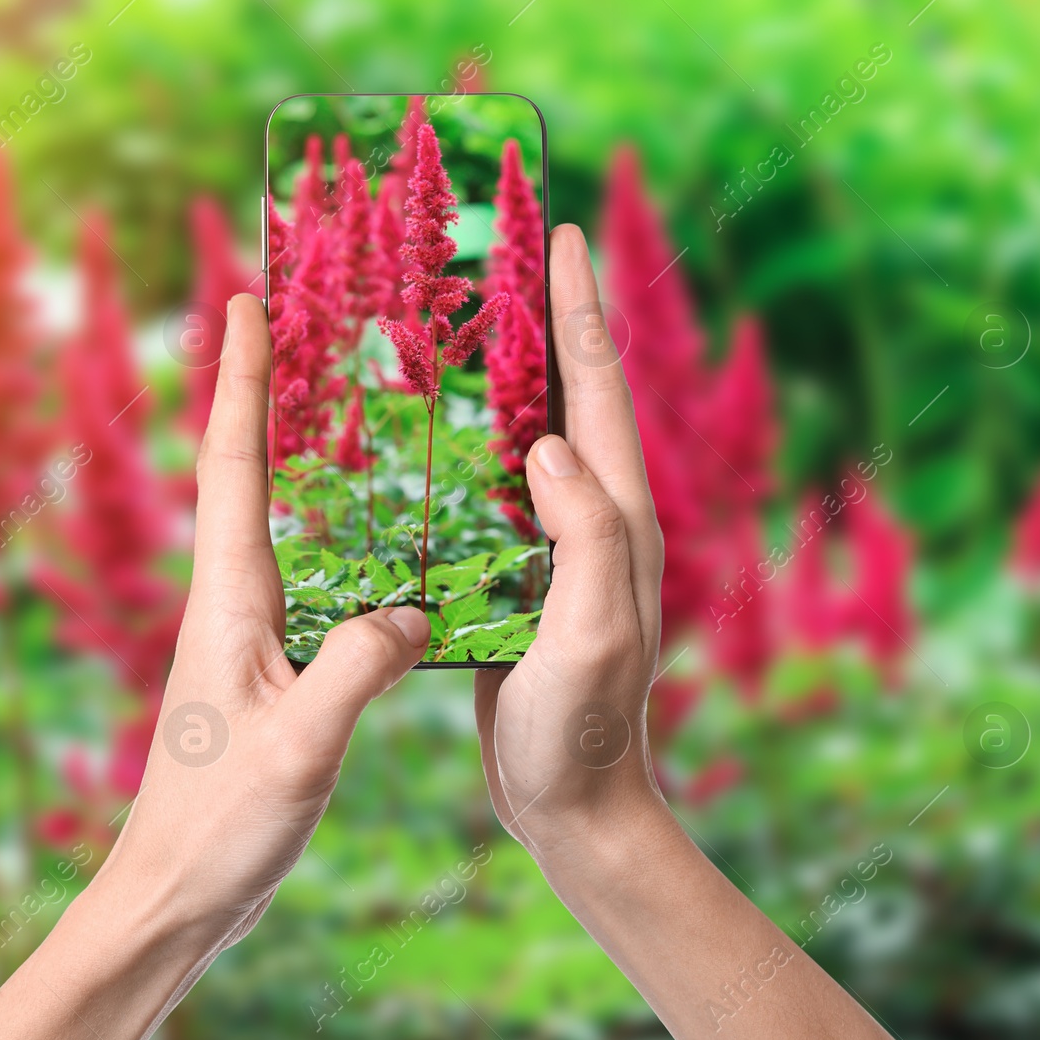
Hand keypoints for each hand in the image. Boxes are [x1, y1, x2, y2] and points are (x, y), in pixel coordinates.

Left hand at [0, 294, 430, 1039]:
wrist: (173, 895)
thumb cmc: (220, 827)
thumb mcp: (300, 746)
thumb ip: (357, 668)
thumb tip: (411, 613)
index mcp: (229, 604)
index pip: (232, 468)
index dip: (240, 382)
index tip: (243, 303)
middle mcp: (228, 605)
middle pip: (242, 475)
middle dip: (261, 394)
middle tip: (289, 324)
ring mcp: (241, 637)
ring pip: (269, 524)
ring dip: (290, 457)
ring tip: (335, 409)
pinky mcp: (262, 672)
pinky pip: (301, 579)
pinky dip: (324, 536)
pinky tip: (368, 548)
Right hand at [472, 228, 924, 1039]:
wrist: (569, 803)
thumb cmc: (585, 726)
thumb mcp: (593, 631)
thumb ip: (586, 535)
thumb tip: (548, 440)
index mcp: (618, 516)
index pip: (598, 390)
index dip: (578, 310)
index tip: (559, 236)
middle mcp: (592, 518)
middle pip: (565, 397)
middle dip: (540, 323)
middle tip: (498, 256)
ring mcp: (552, 547)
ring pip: (523, 438)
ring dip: (496, 378)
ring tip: (449, 324)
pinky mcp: (513, 578)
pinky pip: (489, 493)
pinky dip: (463, 448)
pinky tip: (421, 436)